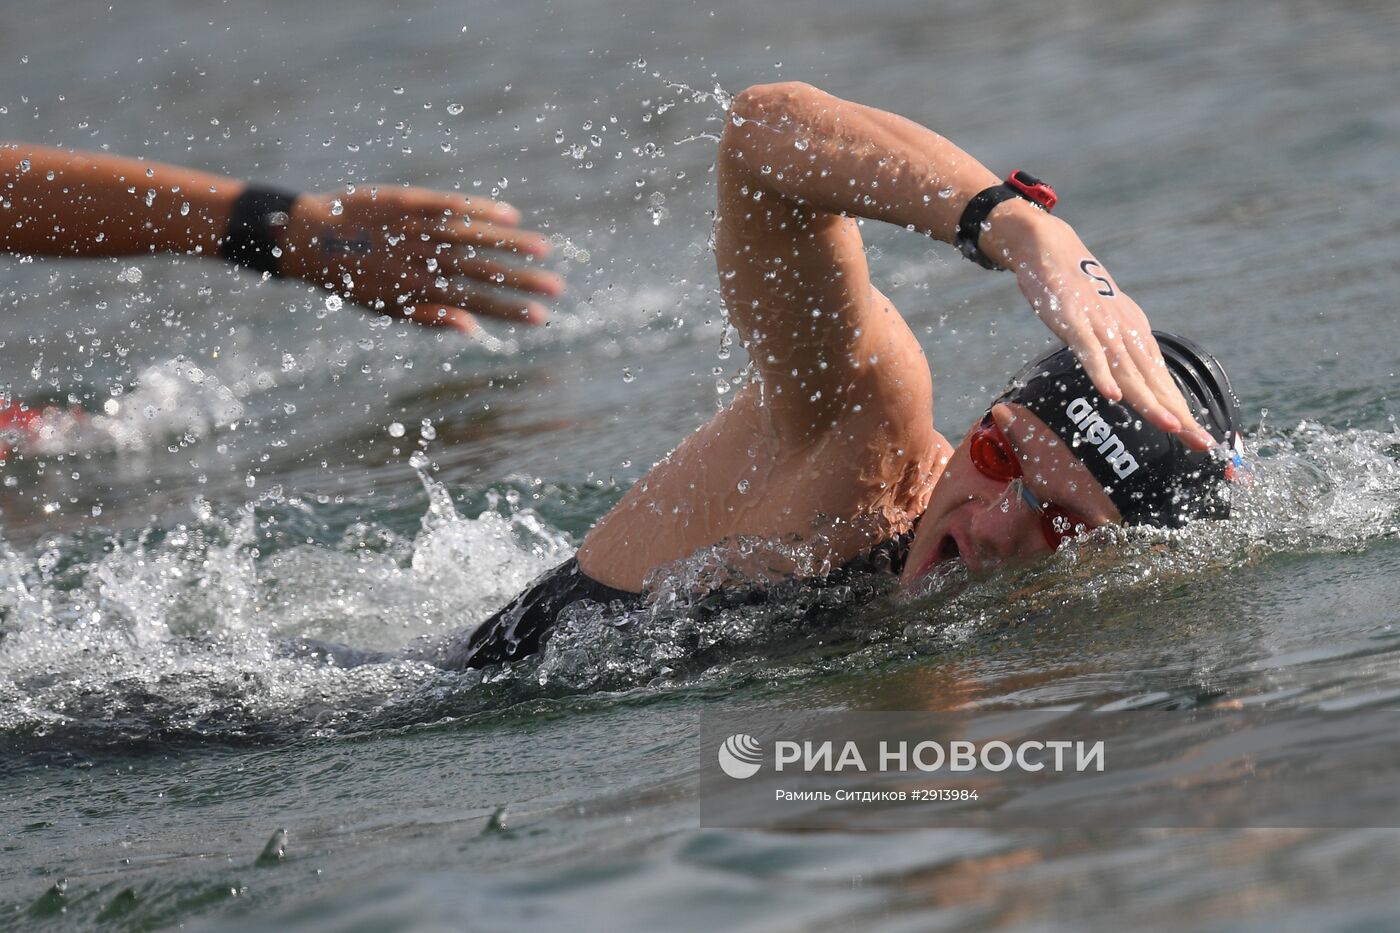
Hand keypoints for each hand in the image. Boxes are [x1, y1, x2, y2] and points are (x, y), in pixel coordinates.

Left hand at [278, 186, 562, 334]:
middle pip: (481, 271)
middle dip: (522, 281)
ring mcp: (415, 230)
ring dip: (511, 243)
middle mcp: (420, 260)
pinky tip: (510, 214)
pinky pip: (449, 206)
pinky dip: (480, 209)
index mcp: (417, 290)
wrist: (307, 238)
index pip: (474, 302)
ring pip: (471, 236)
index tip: (541, 318)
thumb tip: (473, 330)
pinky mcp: (407, 202)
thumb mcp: (387, 307)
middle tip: (557, 288)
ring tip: (544, 249)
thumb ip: (431, 318)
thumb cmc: (352, 279)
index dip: (509, 310)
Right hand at [992, 210, 1214, 451]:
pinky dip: (1101, 374)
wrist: (1050, 248)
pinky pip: (1089, 352)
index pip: (1162, 380)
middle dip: (1178, 413)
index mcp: (1136, 334)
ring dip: (1149, 401)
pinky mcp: (1074, 321)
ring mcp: (1101, 326)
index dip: (1180, 410)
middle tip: (1201, 443)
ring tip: (1170, 427)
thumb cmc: (1074, 291)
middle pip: (1154, 380)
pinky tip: (1113, 396)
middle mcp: (1126, 332)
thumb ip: (1115, 351)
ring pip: (1128, 371)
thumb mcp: (1102, 322)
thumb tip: (1128, 382)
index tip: (1200, 439)